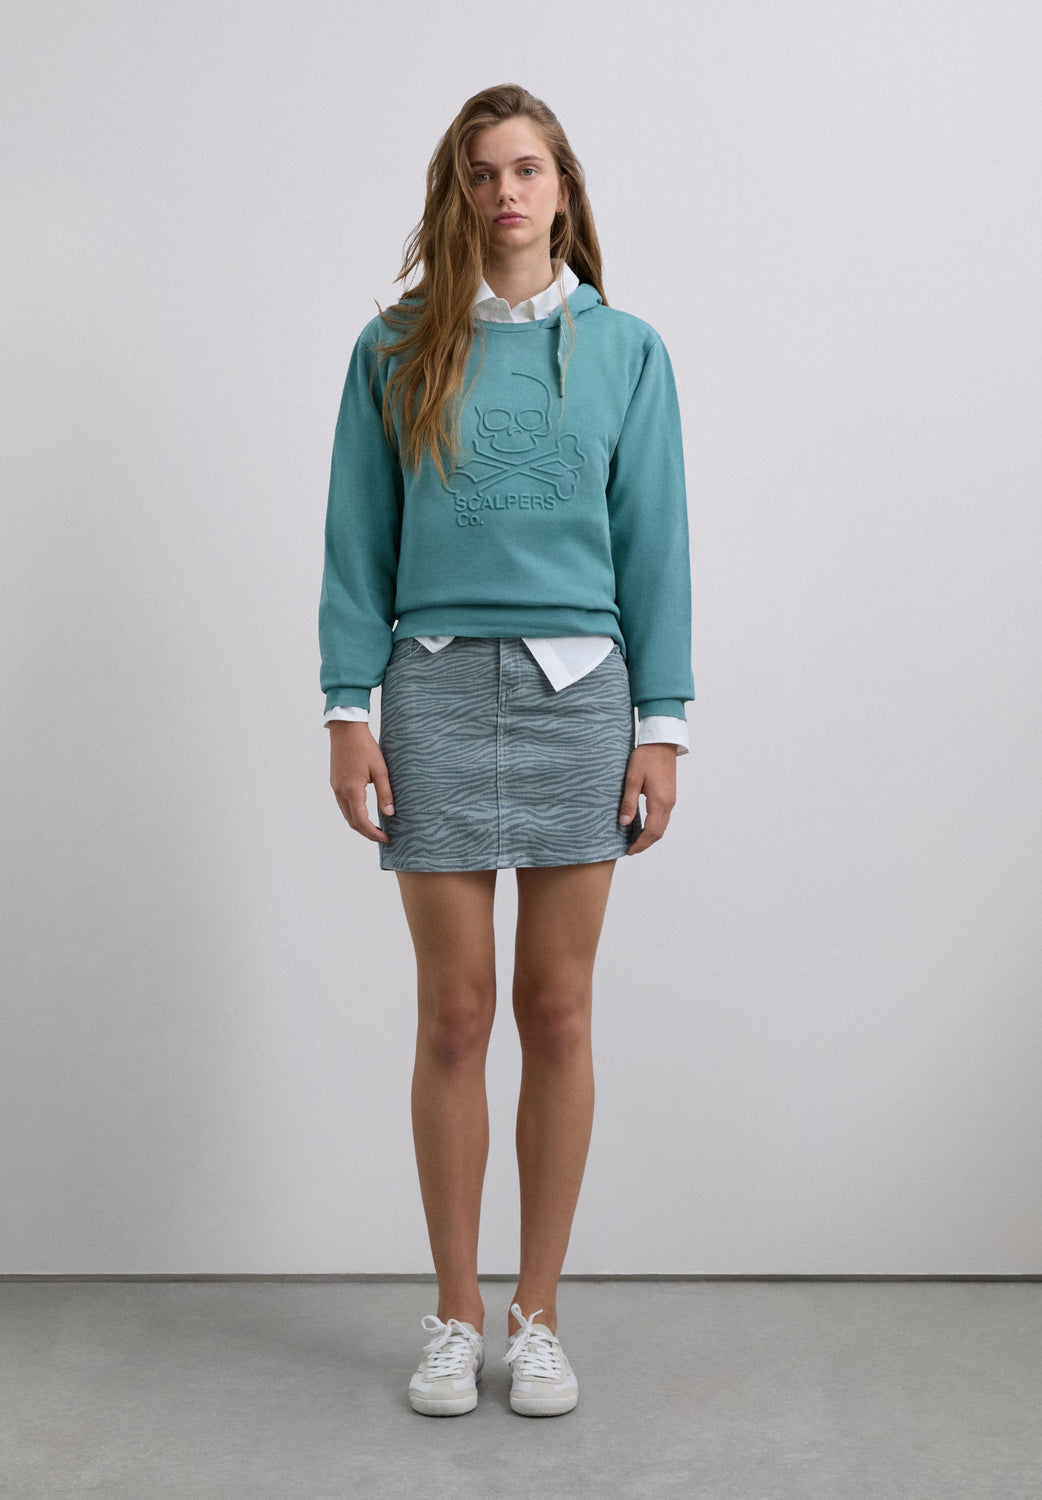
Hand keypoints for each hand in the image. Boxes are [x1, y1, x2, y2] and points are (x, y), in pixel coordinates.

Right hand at [328, 721, 393, 843]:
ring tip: (375, 827)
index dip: (373, 833)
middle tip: (382, 836)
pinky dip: (354, 813)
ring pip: (346, 814)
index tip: (386, 838)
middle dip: (366, 832)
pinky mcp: (335, 783)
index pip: (361, 821)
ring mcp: (336, 788)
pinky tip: (365, 811)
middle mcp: (340, 792)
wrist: (346, 730)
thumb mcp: (380, 770)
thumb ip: (385, 793)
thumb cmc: (365, 747)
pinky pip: (343, 804)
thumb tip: (390, 814)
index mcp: (352, 790)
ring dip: (359, 824)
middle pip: (352, 822)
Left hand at [618, 743, 677, 854]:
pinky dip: (655, 827)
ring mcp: (671, 800)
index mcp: (659, 801)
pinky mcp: (670, 796)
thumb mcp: (632, 779)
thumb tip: (624, 823)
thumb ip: (629, 803)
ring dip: (650, 836)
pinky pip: (664, 818)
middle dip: (645, 844)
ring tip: (636, 841)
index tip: (629, 851)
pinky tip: (644, 826)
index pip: (651, 831)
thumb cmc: (646, 757)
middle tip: (631, 850)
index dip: (640, 844)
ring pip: (662, 826)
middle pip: (658, 832)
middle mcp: (668, 804)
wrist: (662, 743)